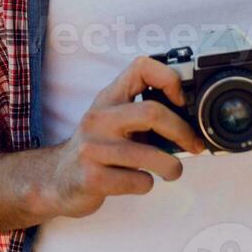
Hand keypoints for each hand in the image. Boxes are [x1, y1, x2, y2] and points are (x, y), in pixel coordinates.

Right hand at [44, 56, 206, 218]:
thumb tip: (189, 115)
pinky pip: (137, 181)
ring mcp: (93, 148)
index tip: (181, 101)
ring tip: (171, 171)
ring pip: (150, 155)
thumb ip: (142, 109)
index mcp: (108, 98)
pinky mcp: (92, 178)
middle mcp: (98, 118)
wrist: (58, 179)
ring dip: (171, 167)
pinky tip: (137, 181)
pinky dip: (147, 184)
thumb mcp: (113, 118)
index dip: (169, 79)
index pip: (141, 67)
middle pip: (152, 113)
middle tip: (193, 145)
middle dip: (182, 132)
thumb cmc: (97, 147)